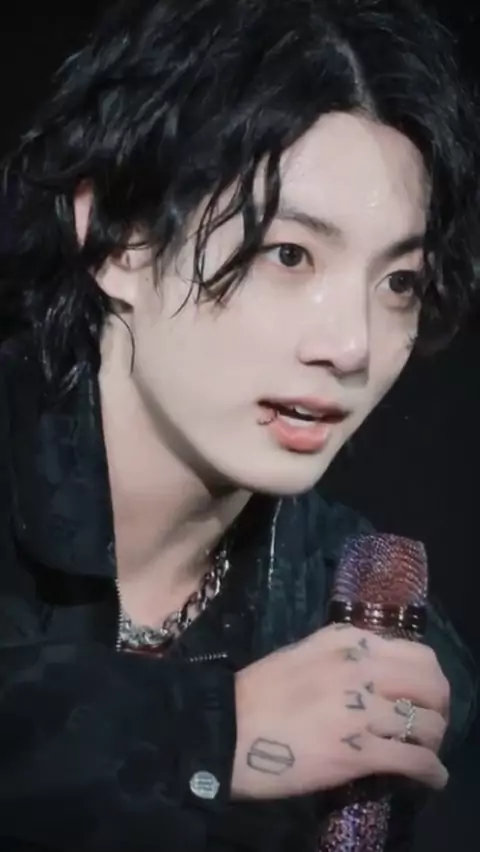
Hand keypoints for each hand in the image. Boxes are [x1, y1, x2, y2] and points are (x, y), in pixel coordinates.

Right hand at [232, 624, 449, 798]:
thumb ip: (344, 658)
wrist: (223, 730)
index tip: (423, 696)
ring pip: (428, 724)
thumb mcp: (304, 655)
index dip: (430, 679)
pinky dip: (431, 772)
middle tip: (429, 725)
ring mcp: (362, 709)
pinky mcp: (359, 752)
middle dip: (439, 708)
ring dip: (433, 742)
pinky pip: (416, 760)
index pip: (418, 653)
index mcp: (348, 641)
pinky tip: (431, 778)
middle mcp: (362, 667)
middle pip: (432, 685)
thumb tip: (379, 675)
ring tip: (424, 752)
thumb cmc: (256, 693)